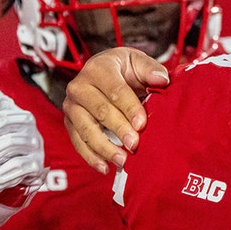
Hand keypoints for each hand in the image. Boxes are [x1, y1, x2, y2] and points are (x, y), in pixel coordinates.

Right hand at [62, 47, 168, 172]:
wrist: (103, 73)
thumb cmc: (124, 69)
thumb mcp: (138, 62)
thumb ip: (150, 69)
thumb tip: (161, 80)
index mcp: (98, 68)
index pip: (115, 90)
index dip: (129, 108)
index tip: (142, 124)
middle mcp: (79, 87)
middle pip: (100, 111)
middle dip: (119, 129)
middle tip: (135, 145)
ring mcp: (71, 106)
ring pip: (86, 129)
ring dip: (104, 147)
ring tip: (122, 161)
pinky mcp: (69, 123)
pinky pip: (77, 142)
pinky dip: (91, 157)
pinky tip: (105, 167)